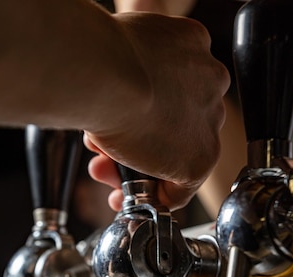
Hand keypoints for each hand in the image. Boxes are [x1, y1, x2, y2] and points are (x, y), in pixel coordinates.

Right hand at [84, 13, 228, 210]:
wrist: (109, 75)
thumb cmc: (102, 58)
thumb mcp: (118, 48)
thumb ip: (127, 68)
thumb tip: (116, 86)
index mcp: (190, 46)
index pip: (171, 89)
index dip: (140, 112)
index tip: (118, 122)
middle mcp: (208, 82)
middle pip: (172, 125)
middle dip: (134, 144)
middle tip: (101, 154)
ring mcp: (208, 122)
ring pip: (172, 155)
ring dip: (133, 169)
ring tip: (101, 170)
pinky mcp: (201, 158)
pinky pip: (180, 187)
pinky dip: (153, 197)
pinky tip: (123, 196)